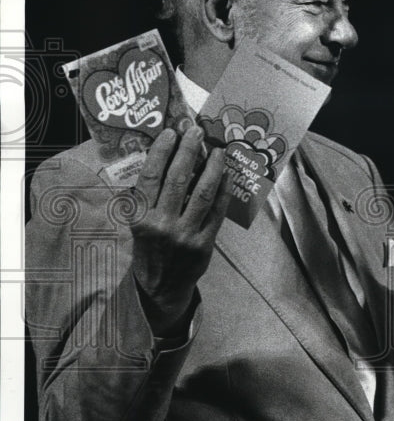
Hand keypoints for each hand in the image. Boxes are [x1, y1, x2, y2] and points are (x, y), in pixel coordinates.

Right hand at [130, 126, 230, 335]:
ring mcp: (184, 235)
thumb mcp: (138, 226)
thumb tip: (167, 160)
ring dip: (213, 167)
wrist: (160, 289)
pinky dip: (224, 190)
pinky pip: (218, 211)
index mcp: (140, 218)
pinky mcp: (204, 244)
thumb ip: (148, 199)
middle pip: (177, 179)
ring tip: (218, 149)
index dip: (161, 152)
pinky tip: (227, 175)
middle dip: (189, 151)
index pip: (150, 177)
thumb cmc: (149, 250)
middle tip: (197, 130)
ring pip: (202, 193)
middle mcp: (161, 225)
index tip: (170, 132)